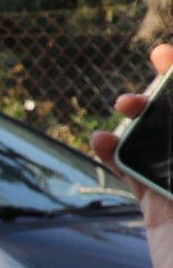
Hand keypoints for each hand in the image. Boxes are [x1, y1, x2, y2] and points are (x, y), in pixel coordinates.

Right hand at [93, 41, 172, 267]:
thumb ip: (170, 166)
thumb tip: (141, 133)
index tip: (172, 54)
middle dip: (172, 91)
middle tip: (157, 62)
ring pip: (162, 143)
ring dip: (141, 120)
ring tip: (126, 106)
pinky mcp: (161, 212)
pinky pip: (137, 176)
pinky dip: (116, 156)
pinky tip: (101, 140)